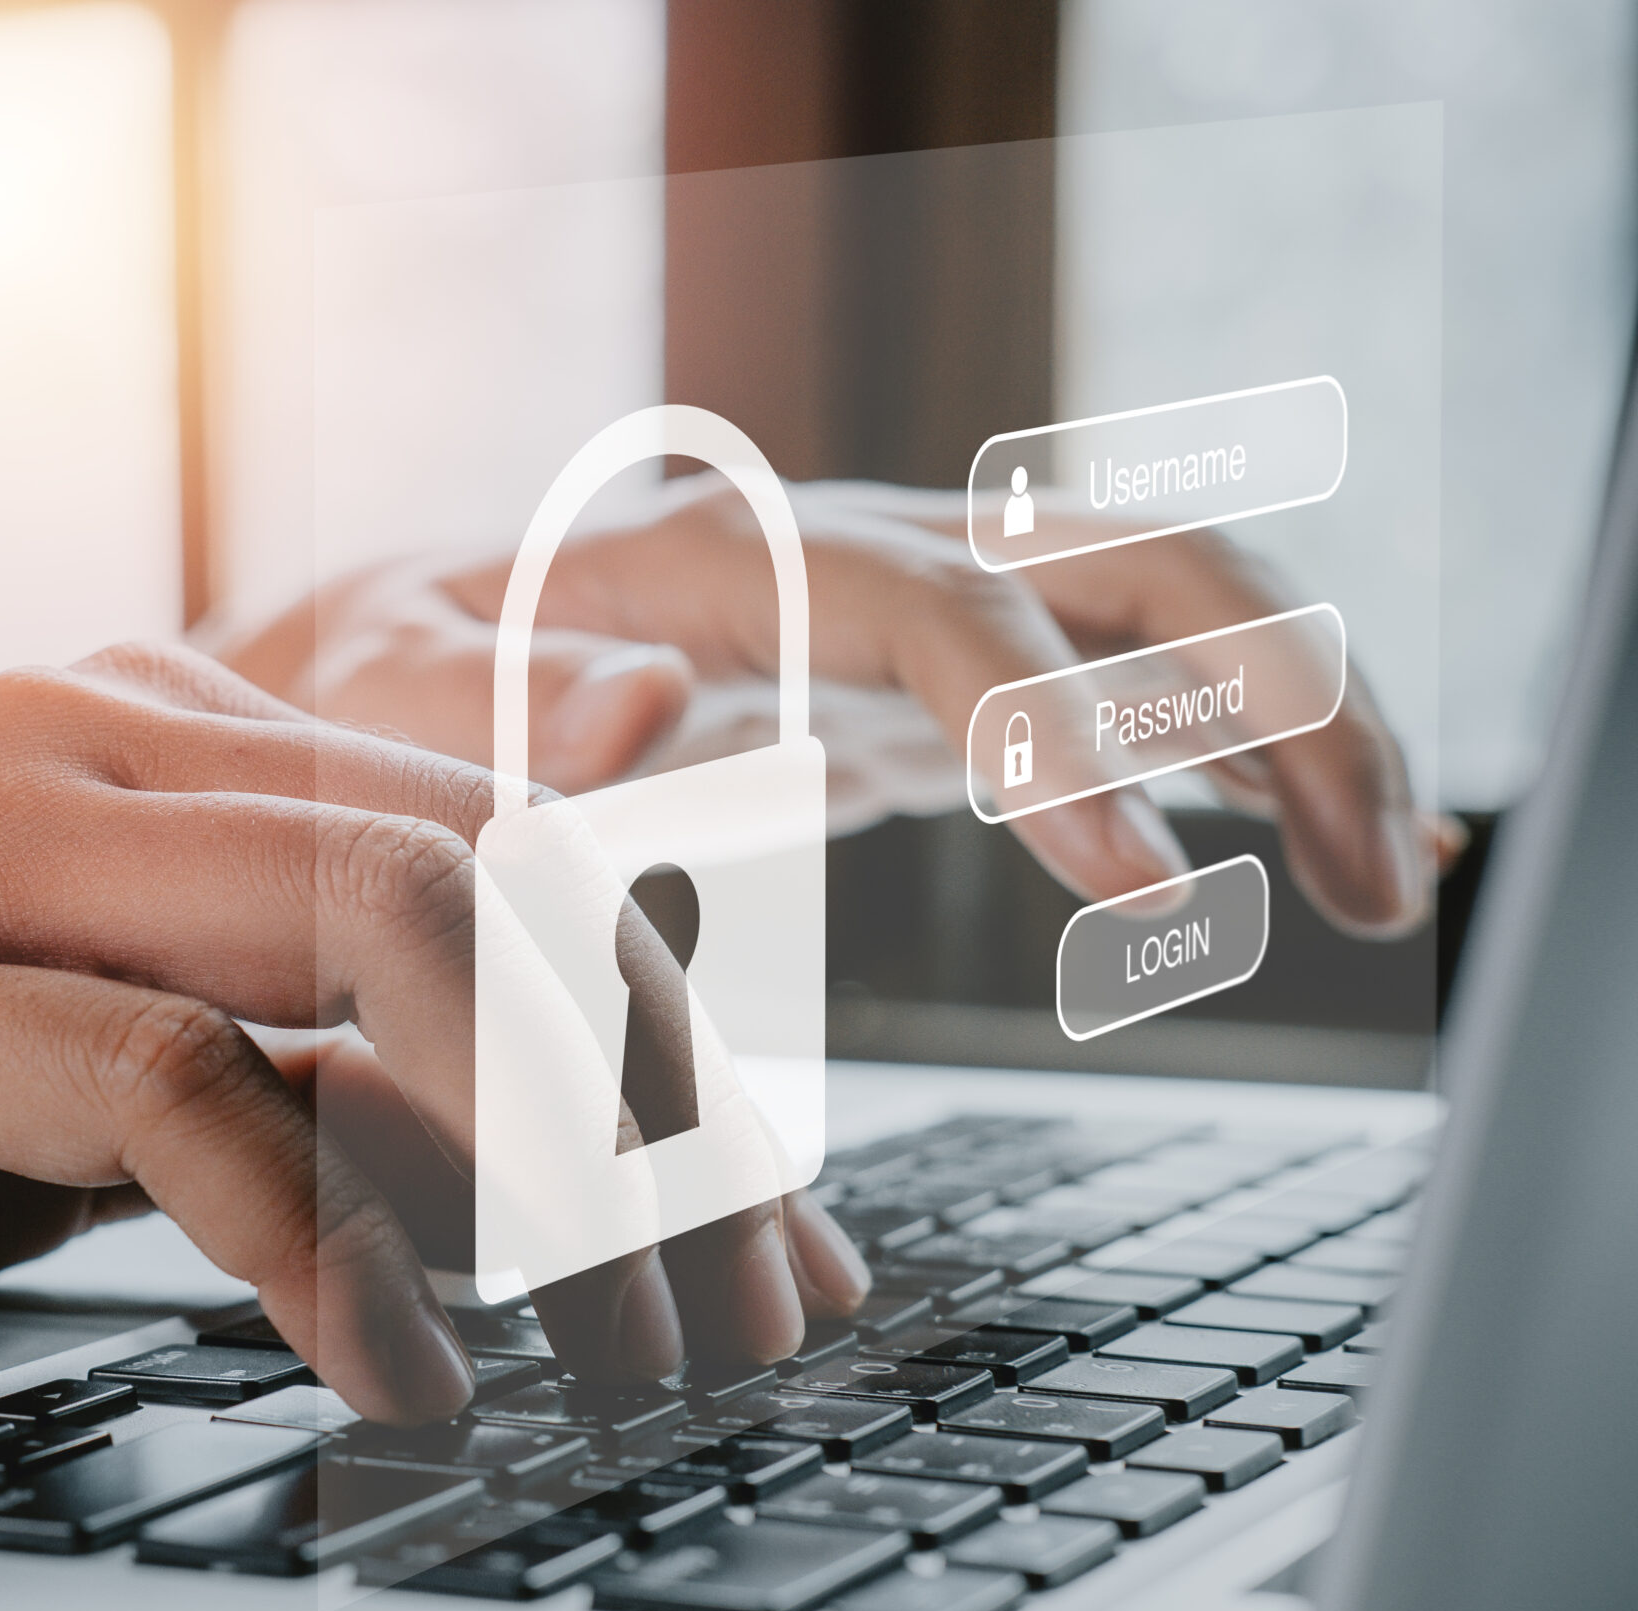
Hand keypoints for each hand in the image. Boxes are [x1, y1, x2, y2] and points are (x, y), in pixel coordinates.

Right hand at [0, 645, 849, 1417]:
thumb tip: (519, 1068)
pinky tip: (398, 1377)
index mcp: (156, 733)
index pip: (505, 830)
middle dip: (666, 1104)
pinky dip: (323, 1242)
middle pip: (491, 868)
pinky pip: (170, 1086)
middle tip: (745, 1316)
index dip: (673, 1028)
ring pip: (380, 924)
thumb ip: (280, 1008)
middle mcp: (92, 740)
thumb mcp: (71, 1034)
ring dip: (549, 1167)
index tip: (765, 1224)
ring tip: (625, 1359)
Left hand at [220, 477, 1455, 933]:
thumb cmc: (376, 687)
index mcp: (726, 563)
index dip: (1053, 736)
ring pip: (1158, 611)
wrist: (383, 651)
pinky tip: (1326, 840)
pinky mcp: (923, 691)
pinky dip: (1230, 753)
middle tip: (1363, 875)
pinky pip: (1115, 691)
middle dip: (1268, 696)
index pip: (941, 613)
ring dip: (1296, 723)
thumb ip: (503, 719)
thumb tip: (660, 706)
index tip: (1138, 894)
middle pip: (1117, 565)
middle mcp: (846, 558)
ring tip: (1393, 879)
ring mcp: (904, 615)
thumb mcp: (392, 703)